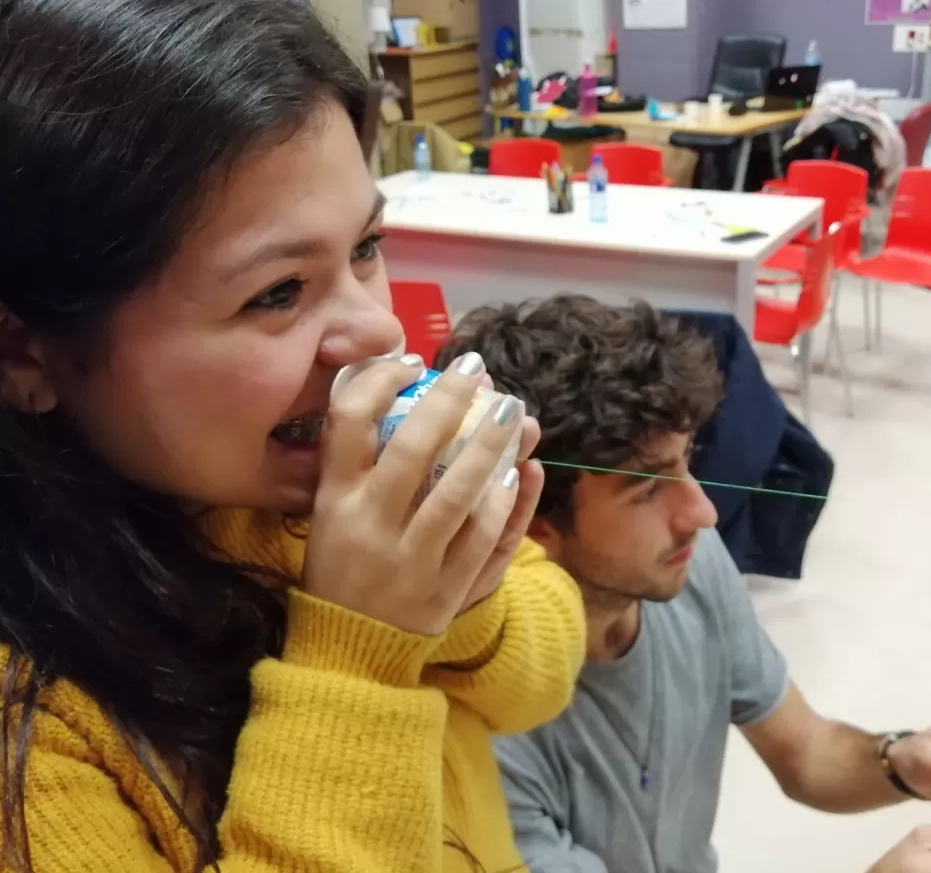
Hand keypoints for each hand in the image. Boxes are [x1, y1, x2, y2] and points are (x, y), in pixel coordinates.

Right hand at [304, 351, 536, 635]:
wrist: (351, 653)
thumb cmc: (341, 568)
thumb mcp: (330, 515)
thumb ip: (357, 465)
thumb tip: (406, 396)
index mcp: (334, 500)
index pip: (348, 421)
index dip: (380, 380)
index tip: (411, 360)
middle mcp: (369, 525)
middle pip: (413, 446)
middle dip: (451, 399)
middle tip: (478, 369)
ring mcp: (409, 560)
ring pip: (458, 491)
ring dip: (491, 445)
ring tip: (515, 411)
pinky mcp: (444, 590)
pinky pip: (482, 537)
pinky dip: (503, 503)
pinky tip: (517, 473)